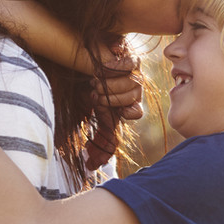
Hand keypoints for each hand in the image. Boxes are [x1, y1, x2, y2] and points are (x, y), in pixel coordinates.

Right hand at [86, 51, 143, 170]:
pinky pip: (131, 63)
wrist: (88, 63)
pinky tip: (103, 68)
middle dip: (112, 96)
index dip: (123, 111)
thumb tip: (93, 167)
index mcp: (130, 104)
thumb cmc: (93, 90)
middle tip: (95, 93)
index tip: (106, 108)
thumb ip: (101, 135)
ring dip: (111, 83)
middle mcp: (135, 89)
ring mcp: (135, 72)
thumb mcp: (98, 113)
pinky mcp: (131, 56)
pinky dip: (116, 66)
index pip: (135, 113)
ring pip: (133, 81)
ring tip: (95, 81)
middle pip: (133, 96)